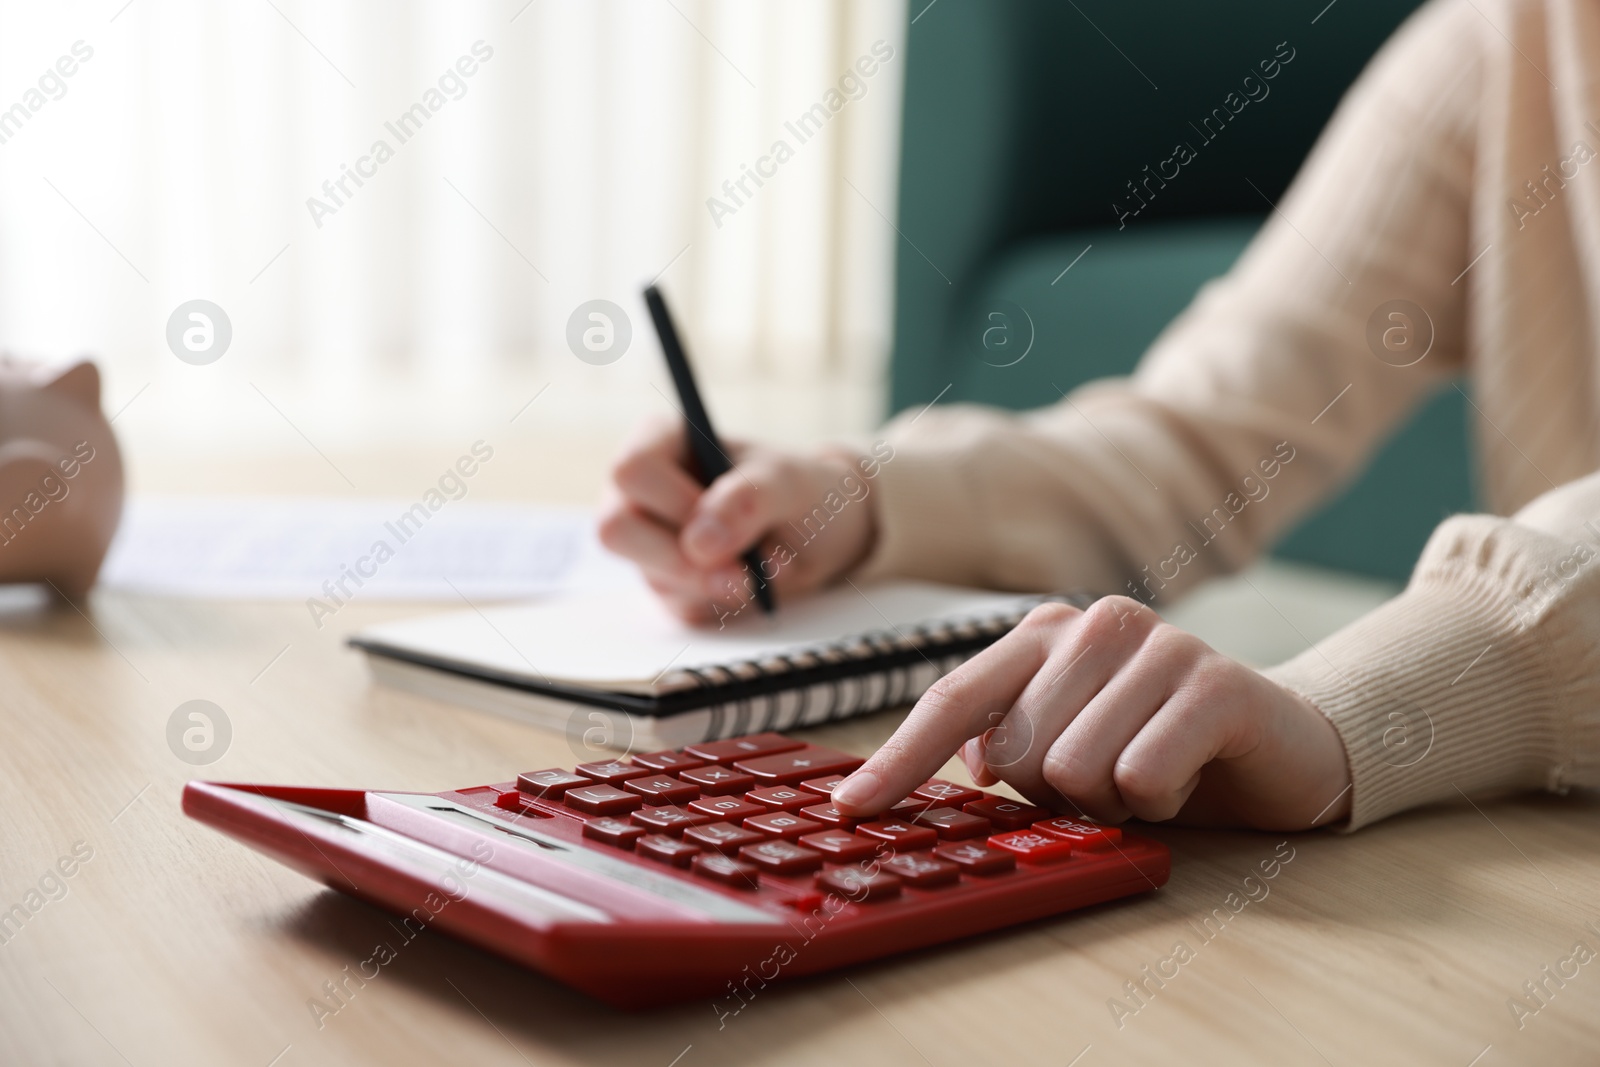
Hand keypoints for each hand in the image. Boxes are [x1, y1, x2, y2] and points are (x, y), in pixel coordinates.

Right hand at [598, 418, 880, 622]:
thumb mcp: (789, 482)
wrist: (825, 533)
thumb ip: (747, 498)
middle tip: (741, 571)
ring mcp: (649, 541)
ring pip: (650, 575)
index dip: (672, 503)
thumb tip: (698, 544)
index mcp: (662, 441)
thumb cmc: (801, 489)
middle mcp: (642, 491)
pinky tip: (754, 582)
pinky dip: (725, 602)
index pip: (630, 470)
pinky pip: (679, 606)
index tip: (722, 522)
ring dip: (716, 583)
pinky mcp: (668, 584)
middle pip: (615, 529)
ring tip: (767, 568)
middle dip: (682, 560)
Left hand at [831, 597, 1352, 830]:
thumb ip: (1004, 746)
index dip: (896, 760)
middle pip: (1015, 754)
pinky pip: (1142, 776)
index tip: (849, 810)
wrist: (1280, 747)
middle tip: (1112, 776)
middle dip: (1059, 794)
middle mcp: (1091, 624)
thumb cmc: (1159, 751)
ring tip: (1153, 772)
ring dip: (1115, 799)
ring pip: (1075, 771)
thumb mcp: (1067, 751)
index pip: (950, 699)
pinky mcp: (1213, 680)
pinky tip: (1189, 774)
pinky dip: (1160, 800)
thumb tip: (960, 765)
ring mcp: (1155, 643)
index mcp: (1043, 635)